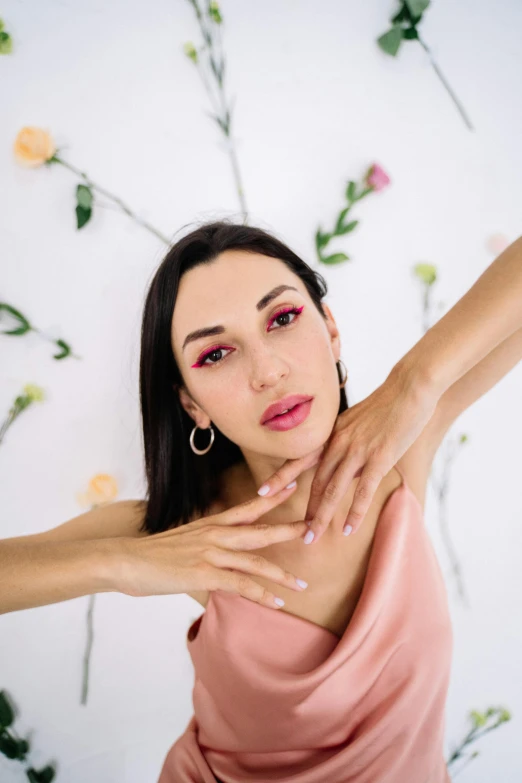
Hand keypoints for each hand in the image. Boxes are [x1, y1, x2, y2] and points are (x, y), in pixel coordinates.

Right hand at [117, 482, 309, 609]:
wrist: (124, 560)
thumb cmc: (150, 555)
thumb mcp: (182, 543)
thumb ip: (205, 547)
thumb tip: (218, 562)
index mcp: (210, 523)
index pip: (247, 507)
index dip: (272, 497)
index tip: (293, 486)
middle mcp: (214, 534)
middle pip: (260, 530)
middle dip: (289, 531)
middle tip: (313, 529)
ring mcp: (210, 553)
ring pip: (255, 562)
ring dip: (281, 575)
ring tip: (301, 585)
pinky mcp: (203, 573)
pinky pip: (241, 585)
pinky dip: (261, 595)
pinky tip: (276, 602)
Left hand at [256, 366, 438, 542]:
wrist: (409, 388)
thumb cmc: (387, 405)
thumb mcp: (357, 424)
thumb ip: (348, 449)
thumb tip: (345, 474)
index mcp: (332, 434)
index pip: (299, 459)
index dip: (280, 477)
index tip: (262, 492)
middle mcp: (339, 443)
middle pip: (315, 482)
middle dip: (306, 511)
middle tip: (298, 534)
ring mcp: (358, 451)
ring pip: (333, 491)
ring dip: (322, 518)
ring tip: (313, 538)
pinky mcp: (379, 458)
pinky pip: (362, 491)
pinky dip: (354, 513)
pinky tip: (348, 530)